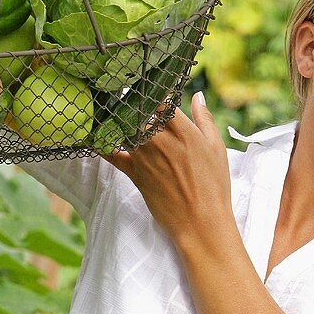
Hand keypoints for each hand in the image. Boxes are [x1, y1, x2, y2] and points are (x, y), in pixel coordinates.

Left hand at [101, 93, 234, 253]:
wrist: (200, 223)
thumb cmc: (214, 186)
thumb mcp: (216, 148)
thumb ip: (204, 119)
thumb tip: (198, 95)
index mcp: (184, 132)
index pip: (161, 102)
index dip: (154, 94)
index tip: (151, 90)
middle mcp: (161, 141)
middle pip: (140, 113)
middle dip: (136, 107)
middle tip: (130, 100)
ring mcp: (145, 157)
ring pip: (126, 129)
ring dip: (123, 121)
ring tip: (118, 113)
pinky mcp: (134, 173)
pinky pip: (113, 154)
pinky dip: (103, 145)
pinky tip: (96, 136)